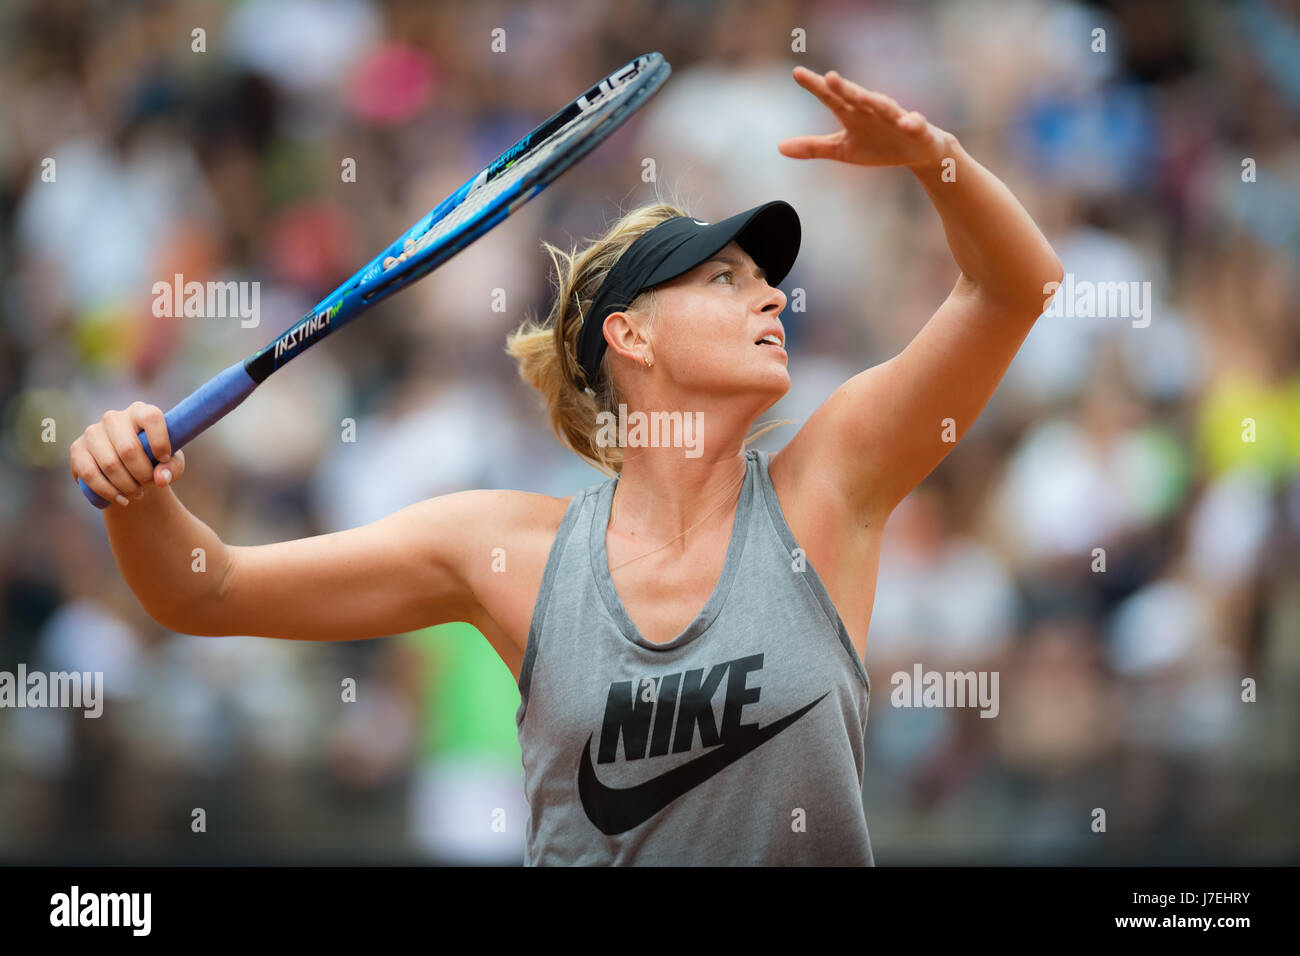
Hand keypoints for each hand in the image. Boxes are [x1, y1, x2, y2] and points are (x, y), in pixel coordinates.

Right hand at [70, 402, 185, 506]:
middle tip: (150, 484)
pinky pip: (90, 474)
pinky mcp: (77, 449)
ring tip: (138, 493)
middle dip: (143, 474)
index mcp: (140, 411)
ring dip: (127, 486)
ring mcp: (92, 432)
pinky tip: (122, 499)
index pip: (151, 418)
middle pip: (129, 449)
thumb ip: (172, 468)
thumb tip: (161, 478)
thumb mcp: (171, 462)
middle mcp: (113, 418)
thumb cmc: (154, 459)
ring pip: (110, 464)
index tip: (164, 458)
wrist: (129, 468)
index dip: (160, 441)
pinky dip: (108, 491)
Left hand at [779, 66, 951, 169]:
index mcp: (852, 113)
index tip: (797, 73)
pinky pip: (914, 123)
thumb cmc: (877, 146)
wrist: (916, 152)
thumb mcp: (842, 150)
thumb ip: (813, 147)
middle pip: (855, 96)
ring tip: (862, 97)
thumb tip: (779, 147)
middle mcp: (871, 109)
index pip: (830, 97)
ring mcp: (894, 117)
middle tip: (829, 76)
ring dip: (873, 100)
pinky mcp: (916, 128)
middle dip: (843, 87)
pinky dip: (911, 122)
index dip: (815, 86)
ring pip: (884, 106)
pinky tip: (905, 122)